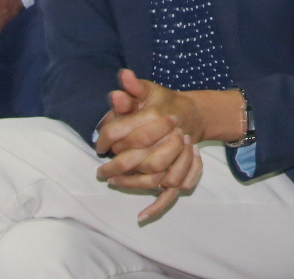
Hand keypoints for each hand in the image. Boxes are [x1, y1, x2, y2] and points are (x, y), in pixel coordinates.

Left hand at [94, 70, 213, 223]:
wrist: (194, 115)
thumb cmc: (165, 103)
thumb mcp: (150, 90)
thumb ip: (134, 87)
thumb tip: (123, 76)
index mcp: (158, 115)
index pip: (123, 131)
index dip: (106, 139)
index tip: (99, 145)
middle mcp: (171, 136)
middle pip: (137, 158)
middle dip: (115, 167)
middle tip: (101, 171)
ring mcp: (180, 155)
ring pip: (153, 177)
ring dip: (131, 183)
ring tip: (114, 182)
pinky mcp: (184, 170)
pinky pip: (172, 191)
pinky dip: (158, 206)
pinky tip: (142, 217)